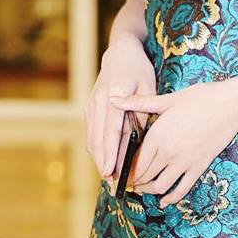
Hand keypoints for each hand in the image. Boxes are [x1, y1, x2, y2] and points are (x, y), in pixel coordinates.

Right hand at [85, 34, 155, 180]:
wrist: (120, 53)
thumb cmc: (139, 70)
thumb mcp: (148, 86)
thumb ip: (142, 111)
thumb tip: (139, 137)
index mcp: (115, 96)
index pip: (112, 130)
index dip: (111, 153)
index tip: (111, 171)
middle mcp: (99, 102)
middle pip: (98, 139)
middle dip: (104, 163)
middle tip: (112, 184)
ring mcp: (91, 105)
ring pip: (92, 139)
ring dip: (99, 159)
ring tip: (109, 179)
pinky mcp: (89, 108)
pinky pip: (92, 133)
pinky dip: (97, 149)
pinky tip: (105, 162)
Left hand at [109, 80, 237, 208]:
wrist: (231, 104)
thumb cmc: (200, 97)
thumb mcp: (168, 99)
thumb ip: (139, 103)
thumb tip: (113, 100)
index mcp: (158, 135)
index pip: (135, 161)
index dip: (125, 170)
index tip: (120, 172)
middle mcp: (169, 152)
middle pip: (144, 175)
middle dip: (134, 181)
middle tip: (127, 182)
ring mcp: (185, 162)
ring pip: (159, 186)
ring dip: (148, 190)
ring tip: (142, 188)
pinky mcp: (199, 167)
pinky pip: (182, 189)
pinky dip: (171, 198)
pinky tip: (164, 200)